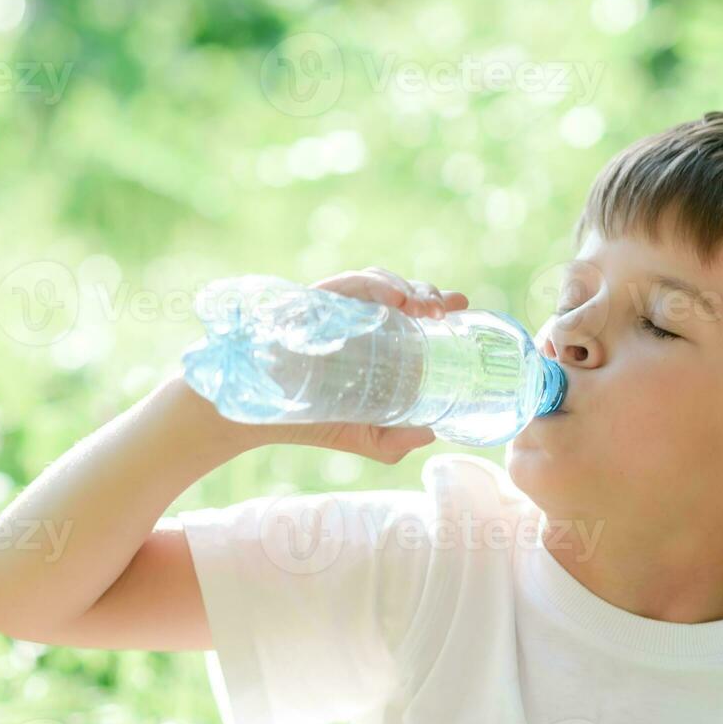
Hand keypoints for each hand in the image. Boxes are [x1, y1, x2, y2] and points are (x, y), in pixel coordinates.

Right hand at [273, 267, 470, 463]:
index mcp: (378, 342)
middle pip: (404, 293)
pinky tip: (394, 301)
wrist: (260, 415)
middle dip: (429, 295)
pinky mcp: (316, 302)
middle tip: (444, 313)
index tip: (462, 306)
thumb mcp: (364, 436)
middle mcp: (360, 320)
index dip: (441, 304)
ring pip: (381, 282)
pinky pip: (349, 284)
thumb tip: (430, 435)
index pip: (415, 313)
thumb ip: (395, 442)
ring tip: (423, 309)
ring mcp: (338, 308)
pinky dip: (375, 285)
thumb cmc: (313, 418)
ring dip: (408, 289)